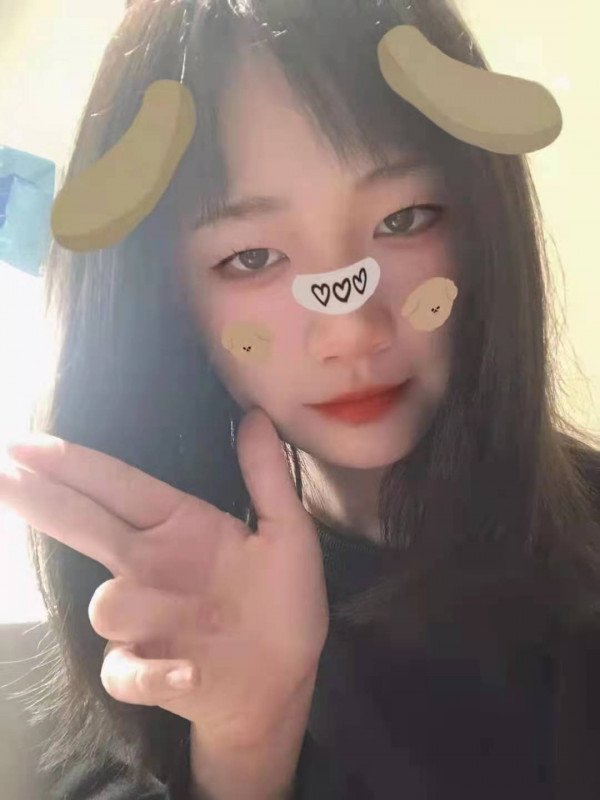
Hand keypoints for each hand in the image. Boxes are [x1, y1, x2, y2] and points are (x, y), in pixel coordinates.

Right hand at [0, 408, 328, 749]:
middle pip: (83, 525)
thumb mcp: (287, 533)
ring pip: (108, 603)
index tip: (23, 446)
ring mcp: (143, 621)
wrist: (283, 679)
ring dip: (142, 606)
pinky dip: (155, 673)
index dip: (72, 464)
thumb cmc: (283, 601)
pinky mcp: (145, 672)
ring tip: (197, 614)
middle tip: (2, 473)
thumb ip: (267, 477)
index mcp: (178, 526)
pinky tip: (190, 670)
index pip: (116, 486)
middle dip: (43, 499)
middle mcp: (149, 566)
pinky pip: (126, 671)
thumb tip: (257, 415)